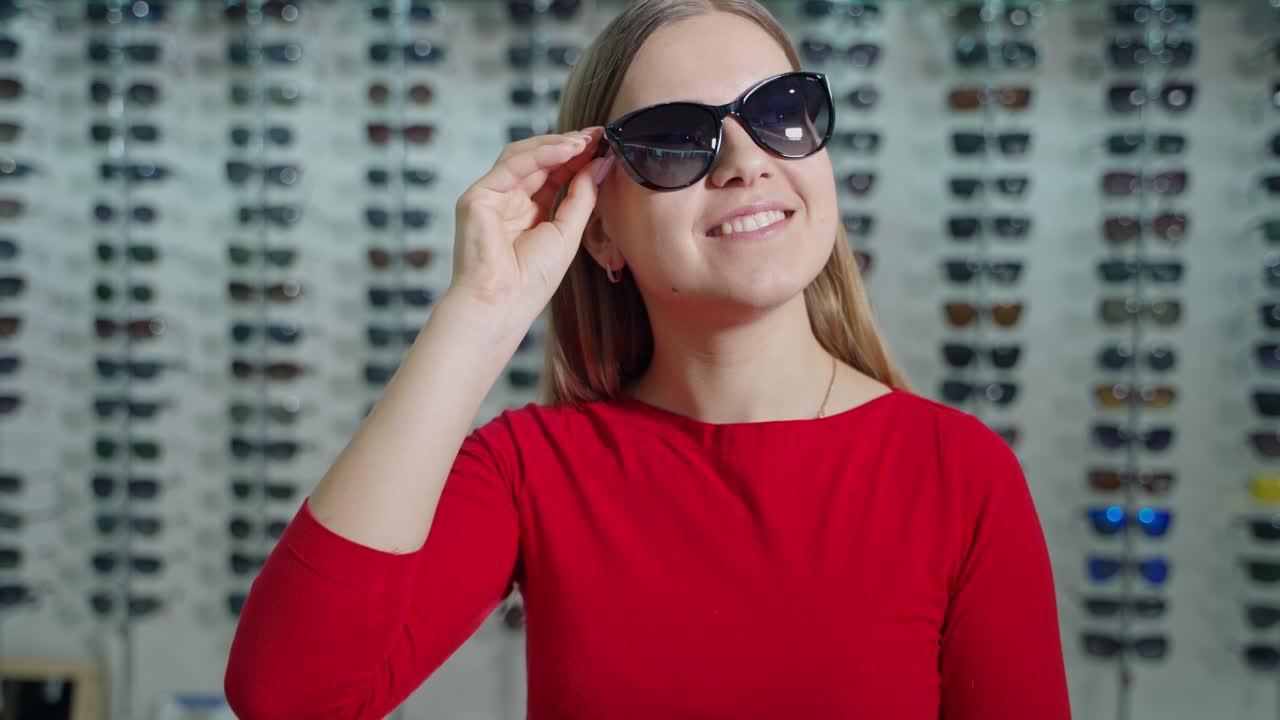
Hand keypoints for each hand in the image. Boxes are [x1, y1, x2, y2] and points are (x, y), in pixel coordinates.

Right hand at [449, 126, 613, 311]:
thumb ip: (583, 196)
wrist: (502, 304)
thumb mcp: (568, 232)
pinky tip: (567, 150)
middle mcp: (509, 201)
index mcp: (529, 213)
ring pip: (524, 157)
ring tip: (586, 140)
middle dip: (569, 145)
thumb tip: (602, 163)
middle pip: (540, 161)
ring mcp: (492, 196)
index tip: (603, 144)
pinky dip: (541, 154)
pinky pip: (512, 165)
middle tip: (597, 135)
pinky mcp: (478, 196)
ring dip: (556, 144)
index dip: (578, 158)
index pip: (554, 175)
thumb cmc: (532, 281)